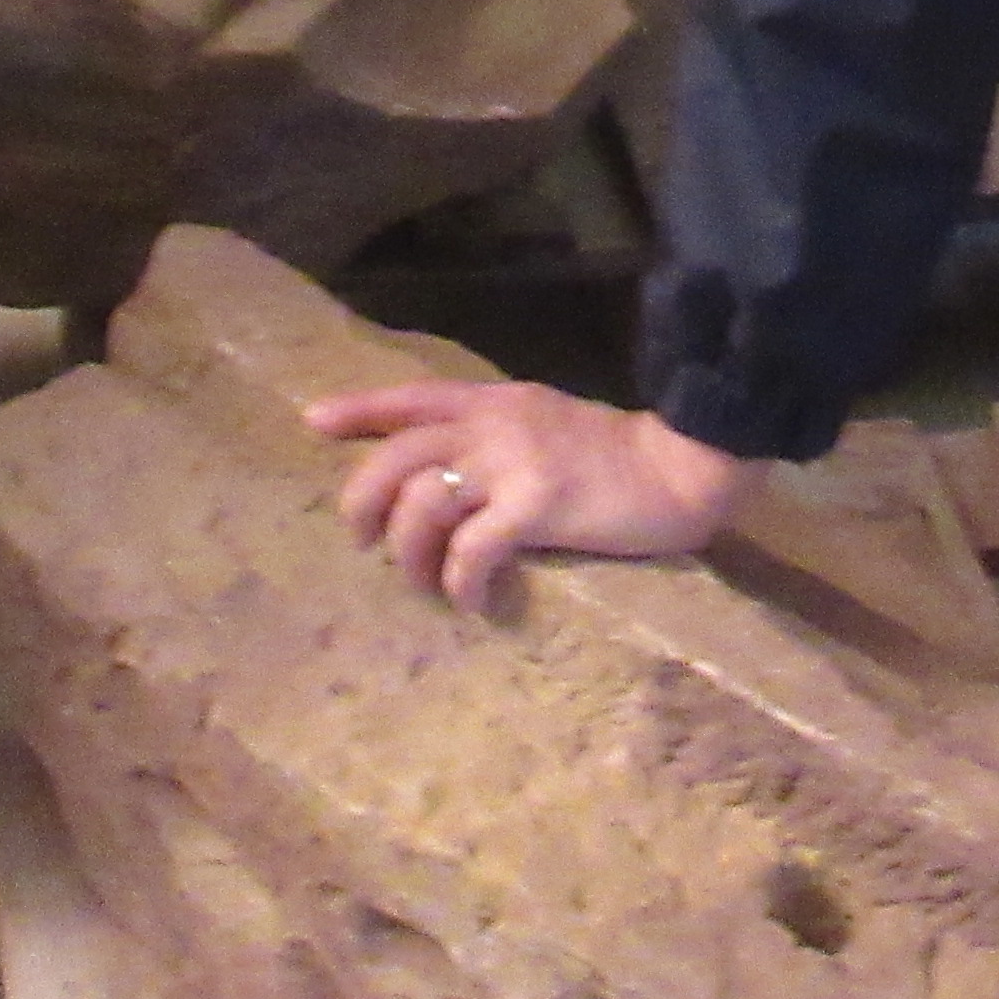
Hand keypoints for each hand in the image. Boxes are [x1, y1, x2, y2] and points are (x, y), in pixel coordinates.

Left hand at [310, 380, 754, 609]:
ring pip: (422, 507)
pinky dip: (461, 583)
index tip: (313, 422)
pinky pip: (472, 551)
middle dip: (364, 503)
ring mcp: (513, 464)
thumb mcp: (547, 423)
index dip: (359, 409)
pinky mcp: (537, 506)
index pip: (411, 397)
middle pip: (396, 457)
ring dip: (411, 556)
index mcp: (495, 402)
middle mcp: (493, 426)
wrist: (685, 465)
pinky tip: (474, 602)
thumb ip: (500, 436)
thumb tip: (451, 474)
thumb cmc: (619, 454)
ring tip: (426, 584)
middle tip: (364, 542)